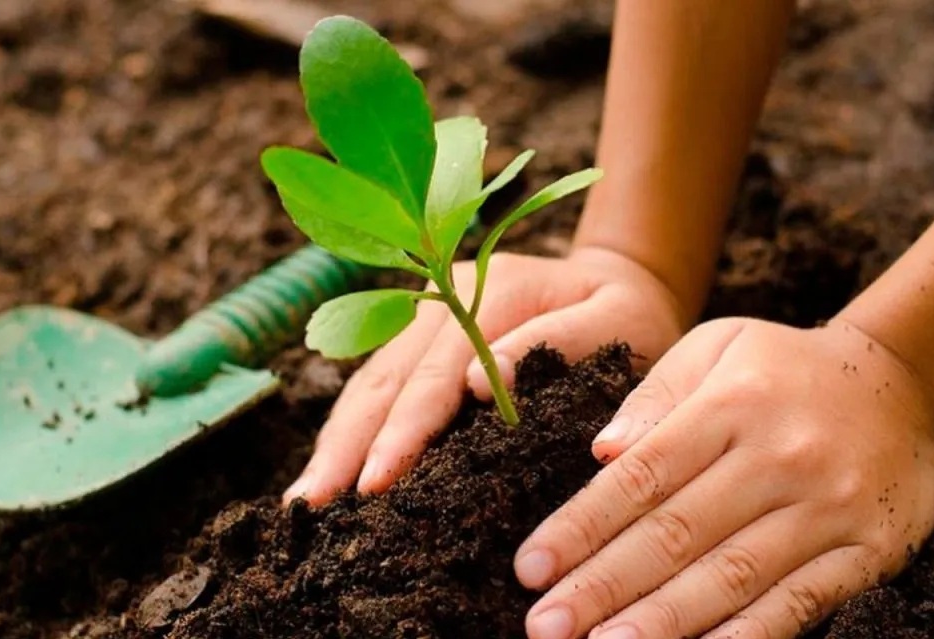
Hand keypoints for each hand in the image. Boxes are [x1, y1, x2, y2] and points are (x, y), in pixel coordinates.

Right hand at [283, 247, 686, 504]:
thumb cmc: (627, 313)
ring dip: (337, 439)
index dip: (404, 430)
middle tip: (313, 504)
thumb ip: (561, 342)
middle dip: (348, 444)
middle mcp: (445, 295)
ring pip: (369, 379)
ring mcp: (426, 311)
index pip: (436, 372)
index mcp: (493, 290)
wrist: (619, 281)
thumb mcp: (618, 321)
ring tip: (306, 497)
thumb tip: (481, 384)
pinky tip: (331, 465)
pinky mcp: (421, 335)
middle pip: (386, 376)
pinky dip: (352, 426)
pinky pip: (377, 382)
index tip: (377, 481)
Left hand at [515, 318, 933, 638]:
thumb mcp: (719, 345)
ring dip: (661, 622)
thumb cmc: (787, 368)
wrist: (908, 385)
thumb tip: (601, 452)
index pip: (642, 476)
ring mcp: (827, 509)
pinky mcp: (867, 551)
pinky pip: (799, 603)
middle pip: (676, 534)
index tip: (530, 568)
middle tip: (545, 628)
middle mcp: (778, 458)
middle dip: (603, 586)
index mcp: (731, 405)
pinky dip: (747, 637)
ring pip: (731, 577)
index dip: (581, 527)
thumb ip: (657, 393)